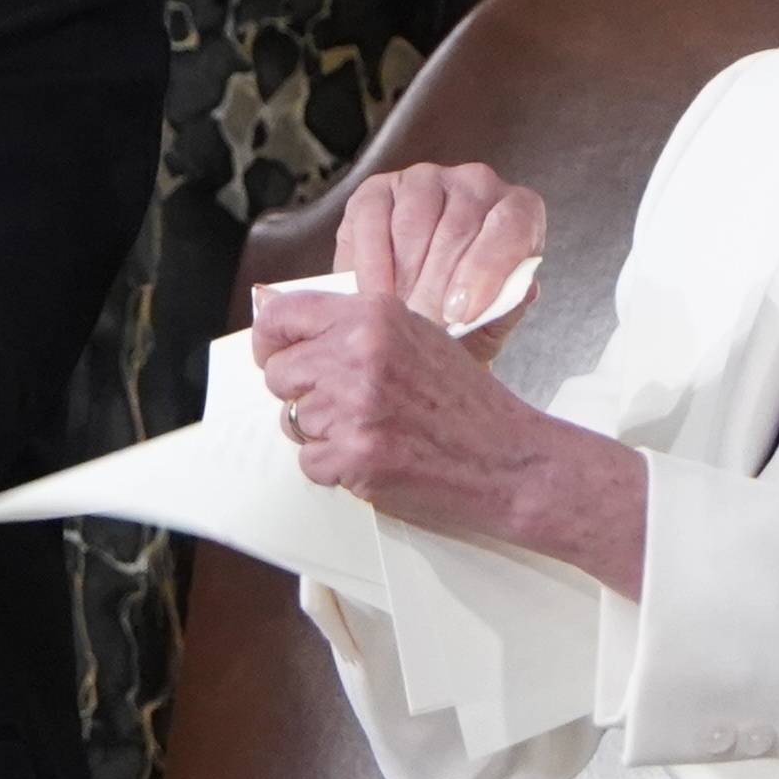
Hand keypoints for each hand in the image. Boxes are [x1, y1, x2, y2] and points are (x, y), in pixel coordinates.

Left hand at [255, 287, 546, 535]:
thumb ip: (355, 326)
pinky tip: (379, 455)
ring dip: (325, 432)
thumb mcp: (417, 337)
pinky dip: (337, 467)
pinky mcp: (354, 455)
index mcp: (376, 315)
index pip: (283, 315)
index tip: (276, 354)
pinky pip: (310, 462)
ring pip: (292, 420)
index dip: (271, 340)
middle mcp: (361, 352)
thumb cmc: (467, 402)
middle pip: (279, 373)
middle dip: (303, 393)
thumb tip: (276, 311)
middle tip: (348, 404)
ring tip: (377, 430)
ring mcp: (355, 405)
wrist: (508, 459)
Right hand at [334, 163, 543, 362]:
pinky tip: (375, 293)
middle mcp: (477, 184)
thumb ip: (508, 306)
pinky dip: (371, 263)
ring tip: (401, 312)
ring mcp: (426, 179)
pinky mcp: (378, 189)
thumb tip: (520, 289)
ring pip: (414, 222)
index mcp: (520, 211)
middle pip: (458, 227)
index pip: (512, 228)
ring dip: (405, 275)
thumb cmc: (464, 315)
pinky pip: (372, 219)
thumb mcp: (494, 322)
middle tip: (424, 324)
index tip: (462, 313)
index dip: (486, 271)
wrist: (417, 315)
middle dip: (437, 285)